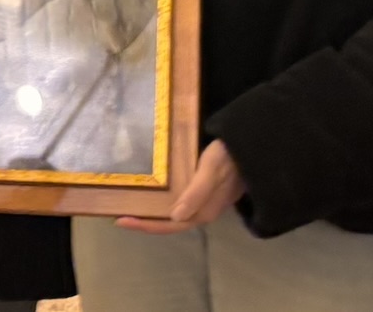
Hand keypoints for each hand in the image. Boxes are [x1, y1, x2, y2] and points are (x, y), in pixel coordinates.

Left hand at [116, 139, 244, 234]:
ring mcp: (205, 202)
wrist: (252, 146)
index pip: (170, 225)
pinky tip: (154, 194)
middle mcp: (203, 210)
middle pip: (170, 222)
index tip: (120, 220)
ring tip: (132, 207)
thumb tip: (175, 217)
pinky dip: (164, 202)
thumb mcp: (212, 170)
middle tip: (119, 216)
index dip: (146, 225)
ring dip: (154, 213)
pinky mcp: (205, 191)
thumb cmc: (230, 155)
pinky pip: (181, 202)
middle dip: (146, 222)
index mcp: (204, 210)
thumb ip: (197, 193)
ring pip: (175, 214)